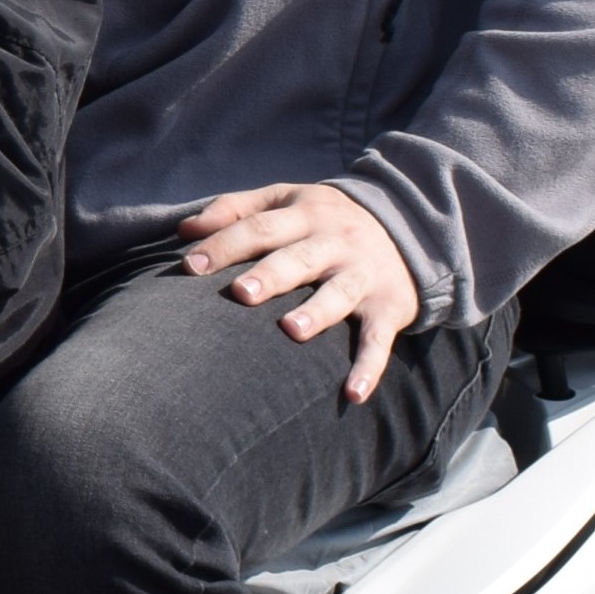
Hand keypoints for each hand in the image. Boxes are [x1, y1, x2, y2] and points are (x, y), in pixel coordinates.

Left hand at [179, 183, 419, 402]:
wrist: (409, 226)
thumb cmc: (324, 220)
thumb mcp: (285, 199)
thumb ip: (235, 209)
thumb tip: (184, 231)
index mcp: (304, 214)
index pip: (259, 228)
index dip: (225, 245)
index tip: (190, 267)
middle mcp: (335, 241)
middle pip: (298, 258)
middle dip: (269, 276)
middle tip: (240, 293)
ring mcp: (363, 274)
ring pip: (339, 294)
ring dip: (317, 313)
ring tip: (291, 331)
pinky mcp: (389, 306)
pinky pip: (380, 339)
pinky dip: (370, 366)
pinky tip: (353, 394)